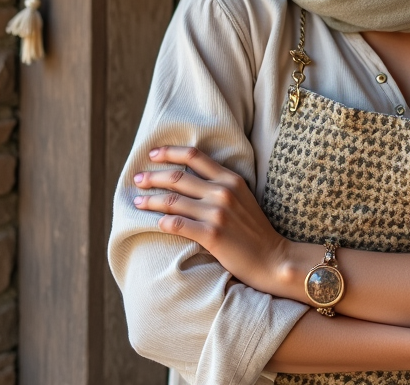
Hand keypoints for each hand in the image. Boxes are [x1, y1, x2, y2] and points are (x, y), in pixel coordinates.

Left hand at [133, 145, 288, 293]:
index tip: (152, 154)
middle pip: (178, 177)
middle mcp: (223, 192)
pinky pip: (176, 224)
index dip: (169, 152)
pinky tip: (153, 222)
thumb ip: (221, 185)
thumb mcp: (243, 198)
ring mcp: (217, 213)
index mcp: (231, 179)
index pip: (194, 156)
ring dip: (149, 200)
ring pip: (172, 201)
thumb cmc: (254, 230)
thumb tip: (189, 179)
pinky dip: (161, 222)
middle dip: (152, 176)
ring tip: (137, 201)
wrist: (272, 258)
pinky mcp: (212, 235)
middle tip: (137, 179)